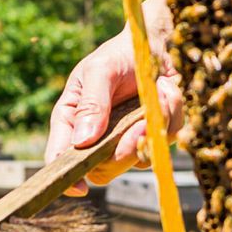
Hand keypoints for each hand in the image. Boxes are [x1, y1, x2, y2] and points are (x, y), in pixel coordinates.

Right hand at [45, 0, 181, 193]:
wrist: (155, 43)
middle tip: (138, 125)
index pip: (62, 159)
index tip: (80, 187)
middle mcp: (98, 137)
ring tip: (156, 94)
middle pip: (103, 170)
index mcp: (73, 122)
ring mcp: (127, 139)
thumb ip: (91, 103)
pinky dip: (169, 114)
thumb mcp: (99, 70)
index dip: (68, 178)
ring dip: (150, 127)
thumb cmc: (119, 54)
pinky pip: (164, 140)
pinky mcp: (155, 136)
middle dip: (123, 152)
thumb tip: (83, 142)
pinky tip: (165, 91)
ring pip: (138, 159)